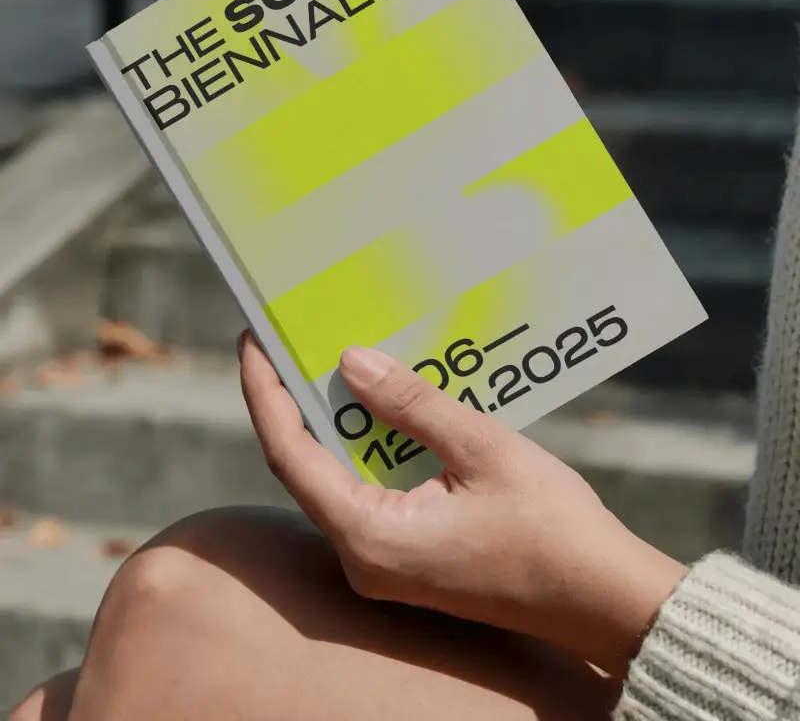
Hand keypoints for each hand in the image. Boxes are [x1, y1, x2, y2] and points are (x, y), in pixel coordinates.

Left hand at [240, 334, 686, 676]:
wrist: (602, 598)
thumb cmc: (551, 527)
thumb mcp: (481, 448)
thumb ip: (411, 404)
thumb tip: (352, 361)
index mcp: (370, 537)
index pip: (290, 453)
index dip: (265, 392)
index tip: (254, 340)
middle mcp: (364, 557)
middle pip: (304, 466)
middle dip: (295, 400)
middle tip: (291, 339)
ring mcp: (384, 562)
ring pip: (336, 478)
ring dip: (334, 421)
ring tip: (329, 359)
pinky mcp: (407, 557)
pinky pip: (367, 492)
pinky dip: (366, 446)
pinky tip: (379, 405)